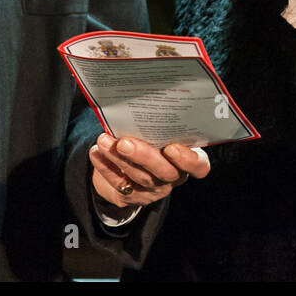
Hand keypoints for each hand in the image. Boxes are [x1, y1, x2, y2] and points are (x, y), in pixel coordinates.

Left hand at [89, 134, 208, 208]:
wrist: (133, 165)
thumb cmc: (152, 139)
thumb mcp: (161, 132)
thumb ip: (158, 124)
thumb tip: (139, 100)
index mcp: (188, 159)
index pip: (199, 166)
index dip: (187, 160)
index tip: (171, 147)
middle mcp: (174, 177)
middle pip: (164, 172)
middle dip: (144, 156)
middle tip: (124, 143)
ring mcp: (154, 189)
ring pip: (139, 177)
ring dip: (119, 158)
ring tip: (103, 141)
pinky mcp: (133, 196)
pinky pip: (119, 184)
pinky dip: (106, 167)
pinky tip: (96, 152)